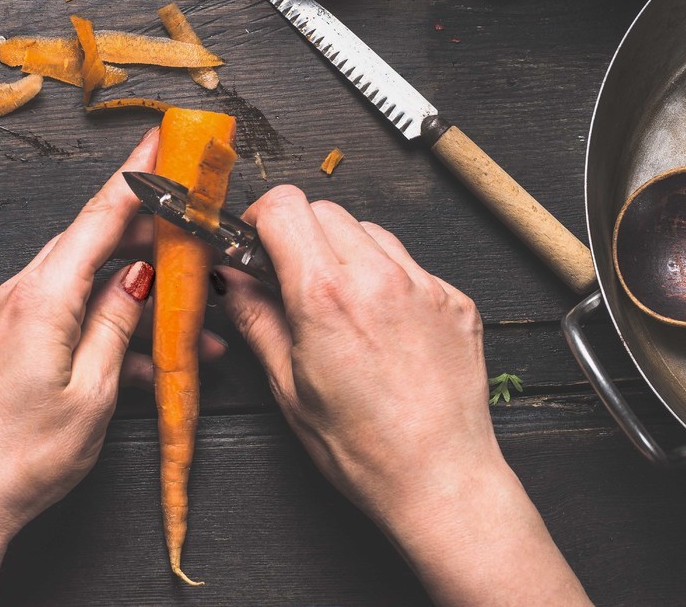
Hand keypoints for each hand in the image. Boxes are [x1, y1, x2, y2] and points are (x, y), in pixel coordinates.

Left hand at [0, 130, 222, 605]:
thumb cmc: (24, 458)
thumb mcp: (92, 393)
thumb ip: (118, 325)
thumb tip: (140, 276)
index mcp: (43, 297)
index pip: (99, 216)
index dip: (137, 175)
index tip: (163, 137)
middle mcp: (22, 294)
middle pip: (95, 242)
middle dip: (149, 234)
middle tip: (195, 228)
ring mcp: (13, 317)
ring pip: (88, 282)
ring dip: (139, 295)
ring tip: (195, 322)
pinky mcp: (12, 342)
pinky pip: (70, 314)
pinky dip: (111, 326)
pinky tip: (151, 360)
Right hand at [218, 186, 587, 605]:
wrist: (441, 481)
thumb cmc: (363, 449)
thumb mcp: (288, 386)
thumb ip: (256, 318)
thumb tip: (230, 279)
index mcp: (326, 296)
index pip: (285, 206)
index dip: (261, 218)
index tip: (256, 244)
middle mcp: (378, 277)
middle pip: (325, 210)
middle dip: (300, 233)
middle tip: (291, 277)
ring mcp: (424, 285)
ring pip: (370, 230)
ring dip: (344, 251)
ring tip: (339, 304)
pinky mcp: (455, 299)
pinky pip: (410, 263)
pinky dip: (387, 278)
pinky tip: (380, 324)